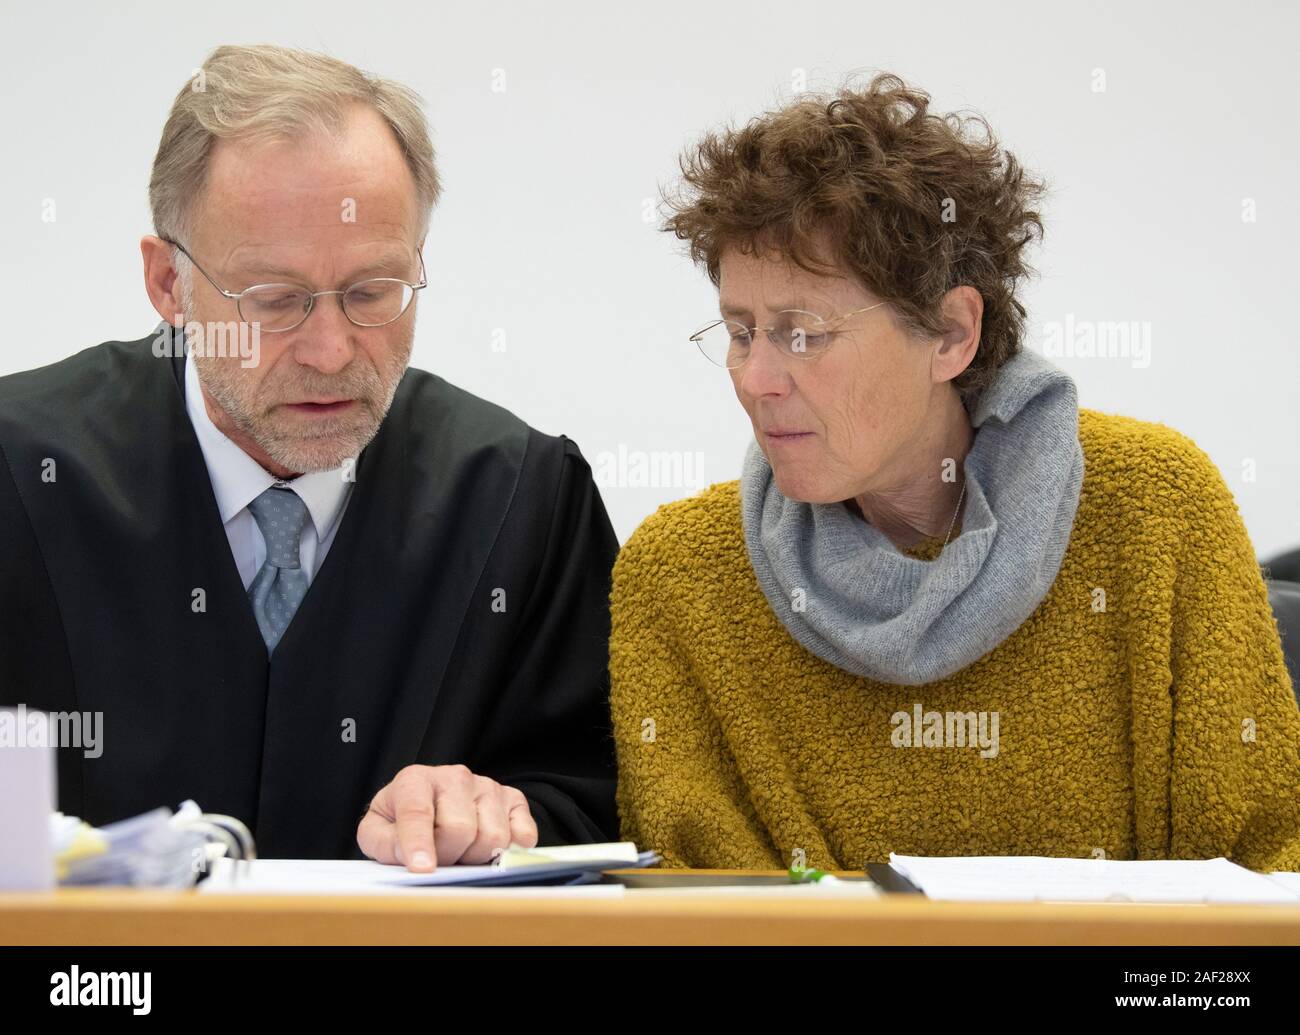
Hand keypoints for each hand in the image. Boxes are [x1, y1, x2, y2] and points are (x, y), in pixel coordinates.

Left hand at [357, 764, 538, 870]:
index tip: (422, 868)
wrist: (433, 802)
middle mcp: (454, 776)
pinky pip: (523, 834)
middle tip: (440, 859)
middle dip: (448, 855)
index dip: (419, 843)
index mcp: (414, 780)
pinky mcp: (513, 799)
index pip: (417, 812)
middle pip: (459, 829)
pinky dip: (509, 850)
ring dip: (476, 857)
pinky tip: (488, 849)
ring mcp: (486, 786)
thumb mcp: (377, 830)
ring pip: (493, 836)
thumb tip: (411, 856)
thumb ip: (383, 843)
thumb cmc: (402, 820)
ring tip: (460, 852)